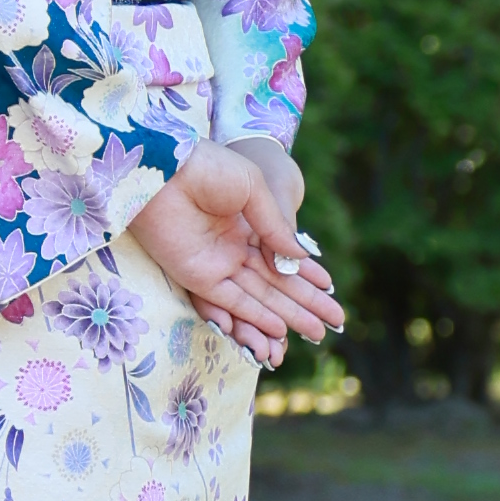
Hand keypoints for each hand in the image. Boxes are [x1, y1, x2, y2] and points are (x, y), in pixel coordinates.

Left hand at [126, 138, 344, 373]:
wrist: (164, 167)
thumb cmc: (207, 166)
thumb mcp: (254, 188)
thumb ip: (276, 227)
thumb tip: (300, 258)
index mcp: (246, 222)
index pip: (282, 257)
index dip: (307, 275)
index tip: (330, 291)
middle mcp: (232, 246)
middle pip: (276, 282)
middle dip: (306, 303)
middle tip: (334, 323)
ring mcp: (216, 263)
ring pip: (258, 297)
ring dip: (288, 317)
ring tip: (317, 334)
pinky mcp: (197, 276)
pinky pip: (231, 301)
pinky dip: (255, 316)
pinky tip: (279, 329)